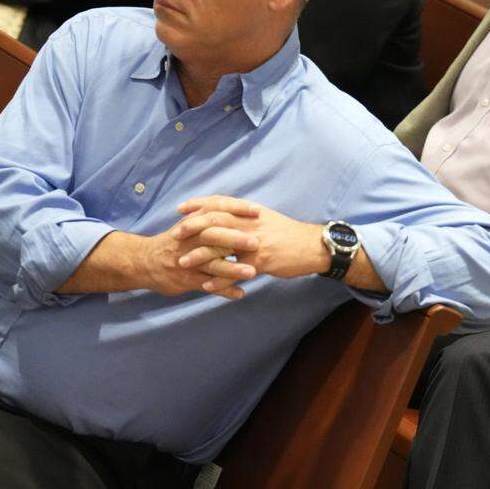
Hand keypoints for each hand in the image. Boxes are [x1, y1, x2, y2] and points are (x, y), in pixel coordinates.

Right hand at [139, 214, 257, 298]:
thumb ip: (210, 215)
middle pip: (214, 237)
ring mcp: (190, 261)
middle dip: (235, 239)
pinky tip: (240, 294)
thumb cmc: (176, 241)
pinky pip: (208, 286)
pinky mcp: (187, 279)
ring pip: (212, 265)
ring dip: (233, 269)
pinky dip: (224, 290)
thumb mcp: (188, 223)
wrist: (146, 261)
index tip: (258, 210)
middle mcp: (191, 240)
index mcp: (195, 223)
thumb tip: (237, 205)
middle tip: (256, 243)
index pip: (217, 211)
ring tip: (252, 273)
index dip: (237, 210)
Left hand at [173, 196, 328, 287]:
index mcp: (250, 212)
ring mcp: (255, 242)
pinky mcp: (261, 261)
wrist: (315, 247)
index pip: (220, 202)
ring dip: (199, 256)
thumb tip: (229, 217)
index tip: (181, 208)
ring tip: (183, 263)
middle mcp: (250, 224)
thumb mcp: (267, 219)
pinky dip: (219, 279)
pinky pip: (235, 271)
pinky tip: (207, 286)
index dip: (199, 204)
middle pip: (215, 222)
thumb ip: (247, 218)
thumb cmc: (290, 235)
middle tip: (174, 235)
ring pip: (221, 247)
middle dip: (192, 227)